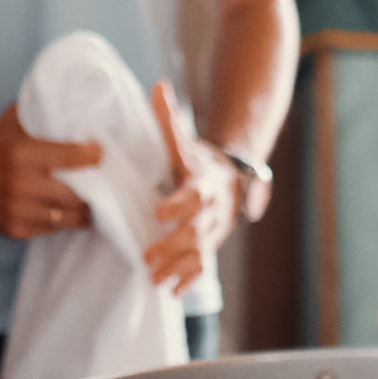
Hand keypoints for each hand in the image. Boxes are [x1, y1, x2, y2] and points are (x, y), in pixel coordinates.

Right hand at [0, 104, 100, 239]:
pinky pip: (49, 230)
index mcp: (24, 155)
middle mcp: (21, 185)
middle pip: (75, 195)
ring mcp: (17, 211)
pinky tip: (69, 212)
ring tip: (94, 203)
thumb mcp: (14, 120)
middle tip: (104, 183)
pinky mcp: (13, 228)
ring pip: (66, 218)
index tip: (99, 154)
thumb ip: (43, 112)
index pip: (72, 159)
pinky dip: (61, 221)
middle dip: (93, 190)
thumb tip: (77, 103)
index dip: (92, 156)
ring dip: (82, 211)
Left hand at [144, 82, 236, 296]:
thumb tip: (157, 86)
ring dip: (177, 267)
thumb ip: (167, 118)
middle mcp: (211, 208)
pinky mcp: (211, 245)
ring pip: (198, 252)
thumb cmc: (195, 160)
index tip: (158, 212)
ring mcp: (213, 230)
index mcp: (203, 182)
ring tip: (154, 280)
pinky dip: (190, 278)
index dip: (178, 204)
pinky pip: (203, 264)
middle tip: (146, 257)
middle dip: (171, 245)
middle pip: (194, 230)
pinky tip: (174, 291)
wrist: (231, 178)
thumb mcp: (182, 141)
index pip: (192, 194)